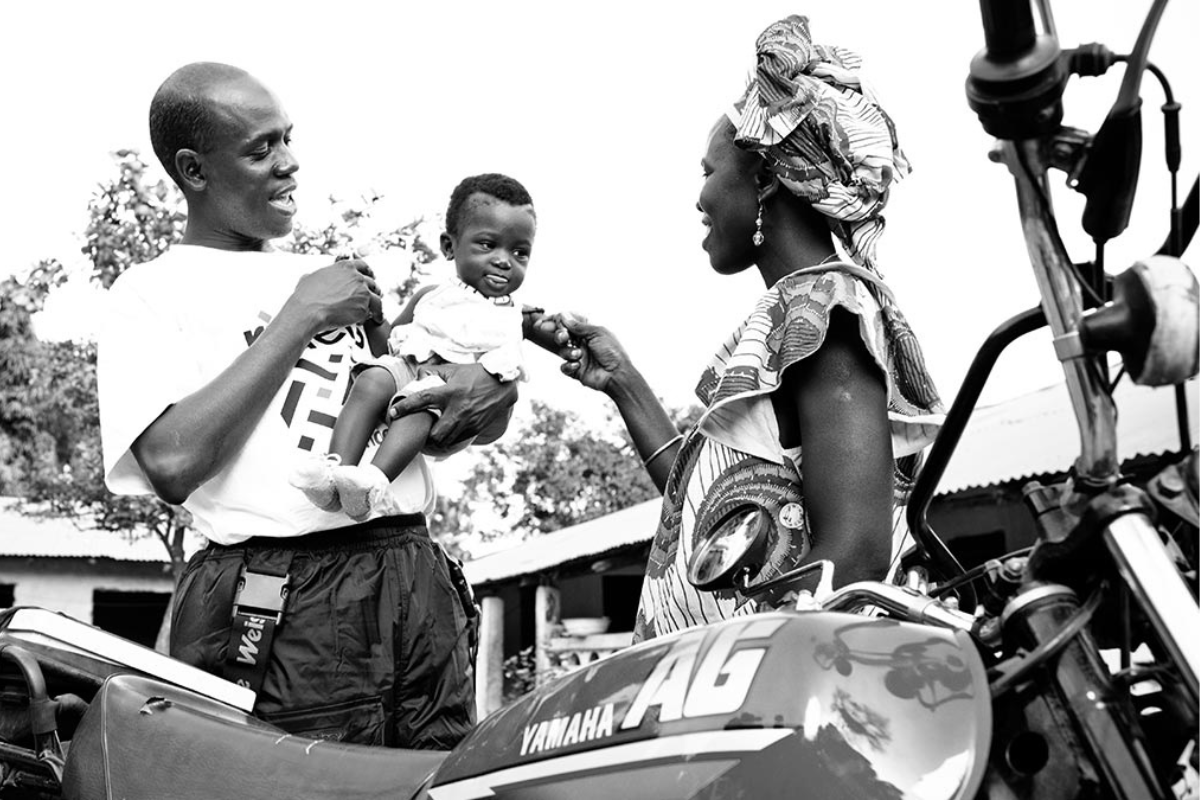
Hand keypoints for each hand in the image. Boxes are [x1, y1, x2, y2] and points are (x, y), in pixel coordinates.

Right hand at [286, 258, 382, 332]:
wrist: (309, 310)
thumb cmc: (306, 296)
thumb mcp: (310, 277)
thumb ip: (319, 275)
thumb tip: (313, 276)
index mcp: (345, 267)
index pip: (363, 265)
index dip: (368, 272)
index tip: (370, 276)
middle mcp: (357, 277)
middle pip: (372, 283)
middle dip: (373, 290)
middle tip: (373, 296)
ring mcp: (362, 292)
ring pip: (377, 298)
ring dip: (377, 306)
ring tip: (378, 314)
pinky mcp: (364, 307)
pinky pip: (372, 312)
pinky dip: (373, 317)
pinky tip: (371, 321)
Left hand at [387, 362, 517, 448]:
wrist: (503, 386)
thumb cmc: (477, 375)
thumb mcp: (455, 369)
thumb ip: (434, 372)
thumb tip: (418, 376)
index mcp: (450, 392)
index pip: (423, 400)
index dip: (405, 407)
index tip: (392, 412)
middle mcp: (458, 409)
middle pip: (435, 434)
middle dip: (425, 435)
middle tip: (420, 430)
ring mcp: (468, 422)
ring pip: (446, 441)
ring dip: (436, 439)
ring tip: (432, 433)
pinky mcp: (476, 428)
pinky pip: (457, 439)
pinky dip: (450, 438)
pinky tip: (447, 432)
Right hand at [558, 316, 630, 393]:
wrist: (617, 374)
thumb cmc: (613, 352)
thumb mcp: (597, 333)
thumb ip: (578, 325)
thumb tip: (563, 315)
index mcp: (588, 332)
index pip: (569, 323)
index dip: (557, 321)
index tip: (546, 322)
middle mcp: (582, 343)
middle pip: (562, 335)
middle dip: (560, 335)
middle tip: (563, 337)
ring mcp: (578, 357)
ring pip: (562, 350)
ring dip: (568, 352)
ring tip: (578, 354)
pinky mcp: (576, 370)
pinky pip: (564, 367)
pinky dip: (569, 365)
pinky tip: (577, 365)